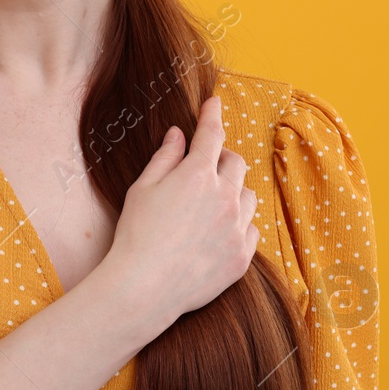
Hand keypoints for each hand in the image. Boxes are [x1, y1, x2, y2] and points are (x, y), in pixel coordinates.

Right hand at [99, 95, 258, 333]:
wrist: (145, 286)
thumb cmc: (136, 235)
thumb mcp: (143, 189)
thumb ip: (165, 158)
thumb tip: (178, 135)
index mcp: (197, 175)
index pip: (211, 134)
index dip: (212, 115)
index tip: (214, 103)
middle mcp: (225, 196)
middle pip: (236, 163)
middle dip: (221, 159)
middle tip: (202, 168)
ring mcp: (238, 227)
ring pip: (248, 196)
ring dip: (232, 192)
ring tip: (208, 206)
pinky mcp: (243, 255)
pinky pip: (251, 228)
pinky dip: (238, 224)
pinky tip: (216, 232)